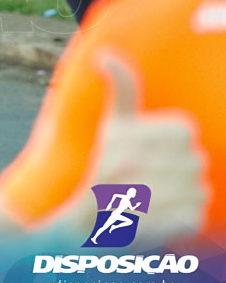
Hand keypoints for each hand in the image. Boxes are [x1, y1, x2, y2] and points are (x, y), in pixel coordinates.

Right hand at [89, 54, 207, 246]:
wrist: (81, 228)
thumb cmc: (105, 170)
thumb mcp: (112, 126)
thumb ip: (121, 87)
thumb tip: (105, 54)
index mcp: (125, 137)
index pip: (185, 131)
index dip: (174, 144)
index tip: (149, 153)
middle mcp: (131, 164)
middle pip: (196, 162)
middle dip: (180, 172)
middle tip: (151, 181)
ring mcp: (143, 198)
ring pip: (199, 189)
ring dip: (185, 197)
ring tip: (157, 200)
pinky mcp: (154, 228)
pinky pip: (195, 216)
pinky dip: (184, 219)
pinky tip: (160, 218)